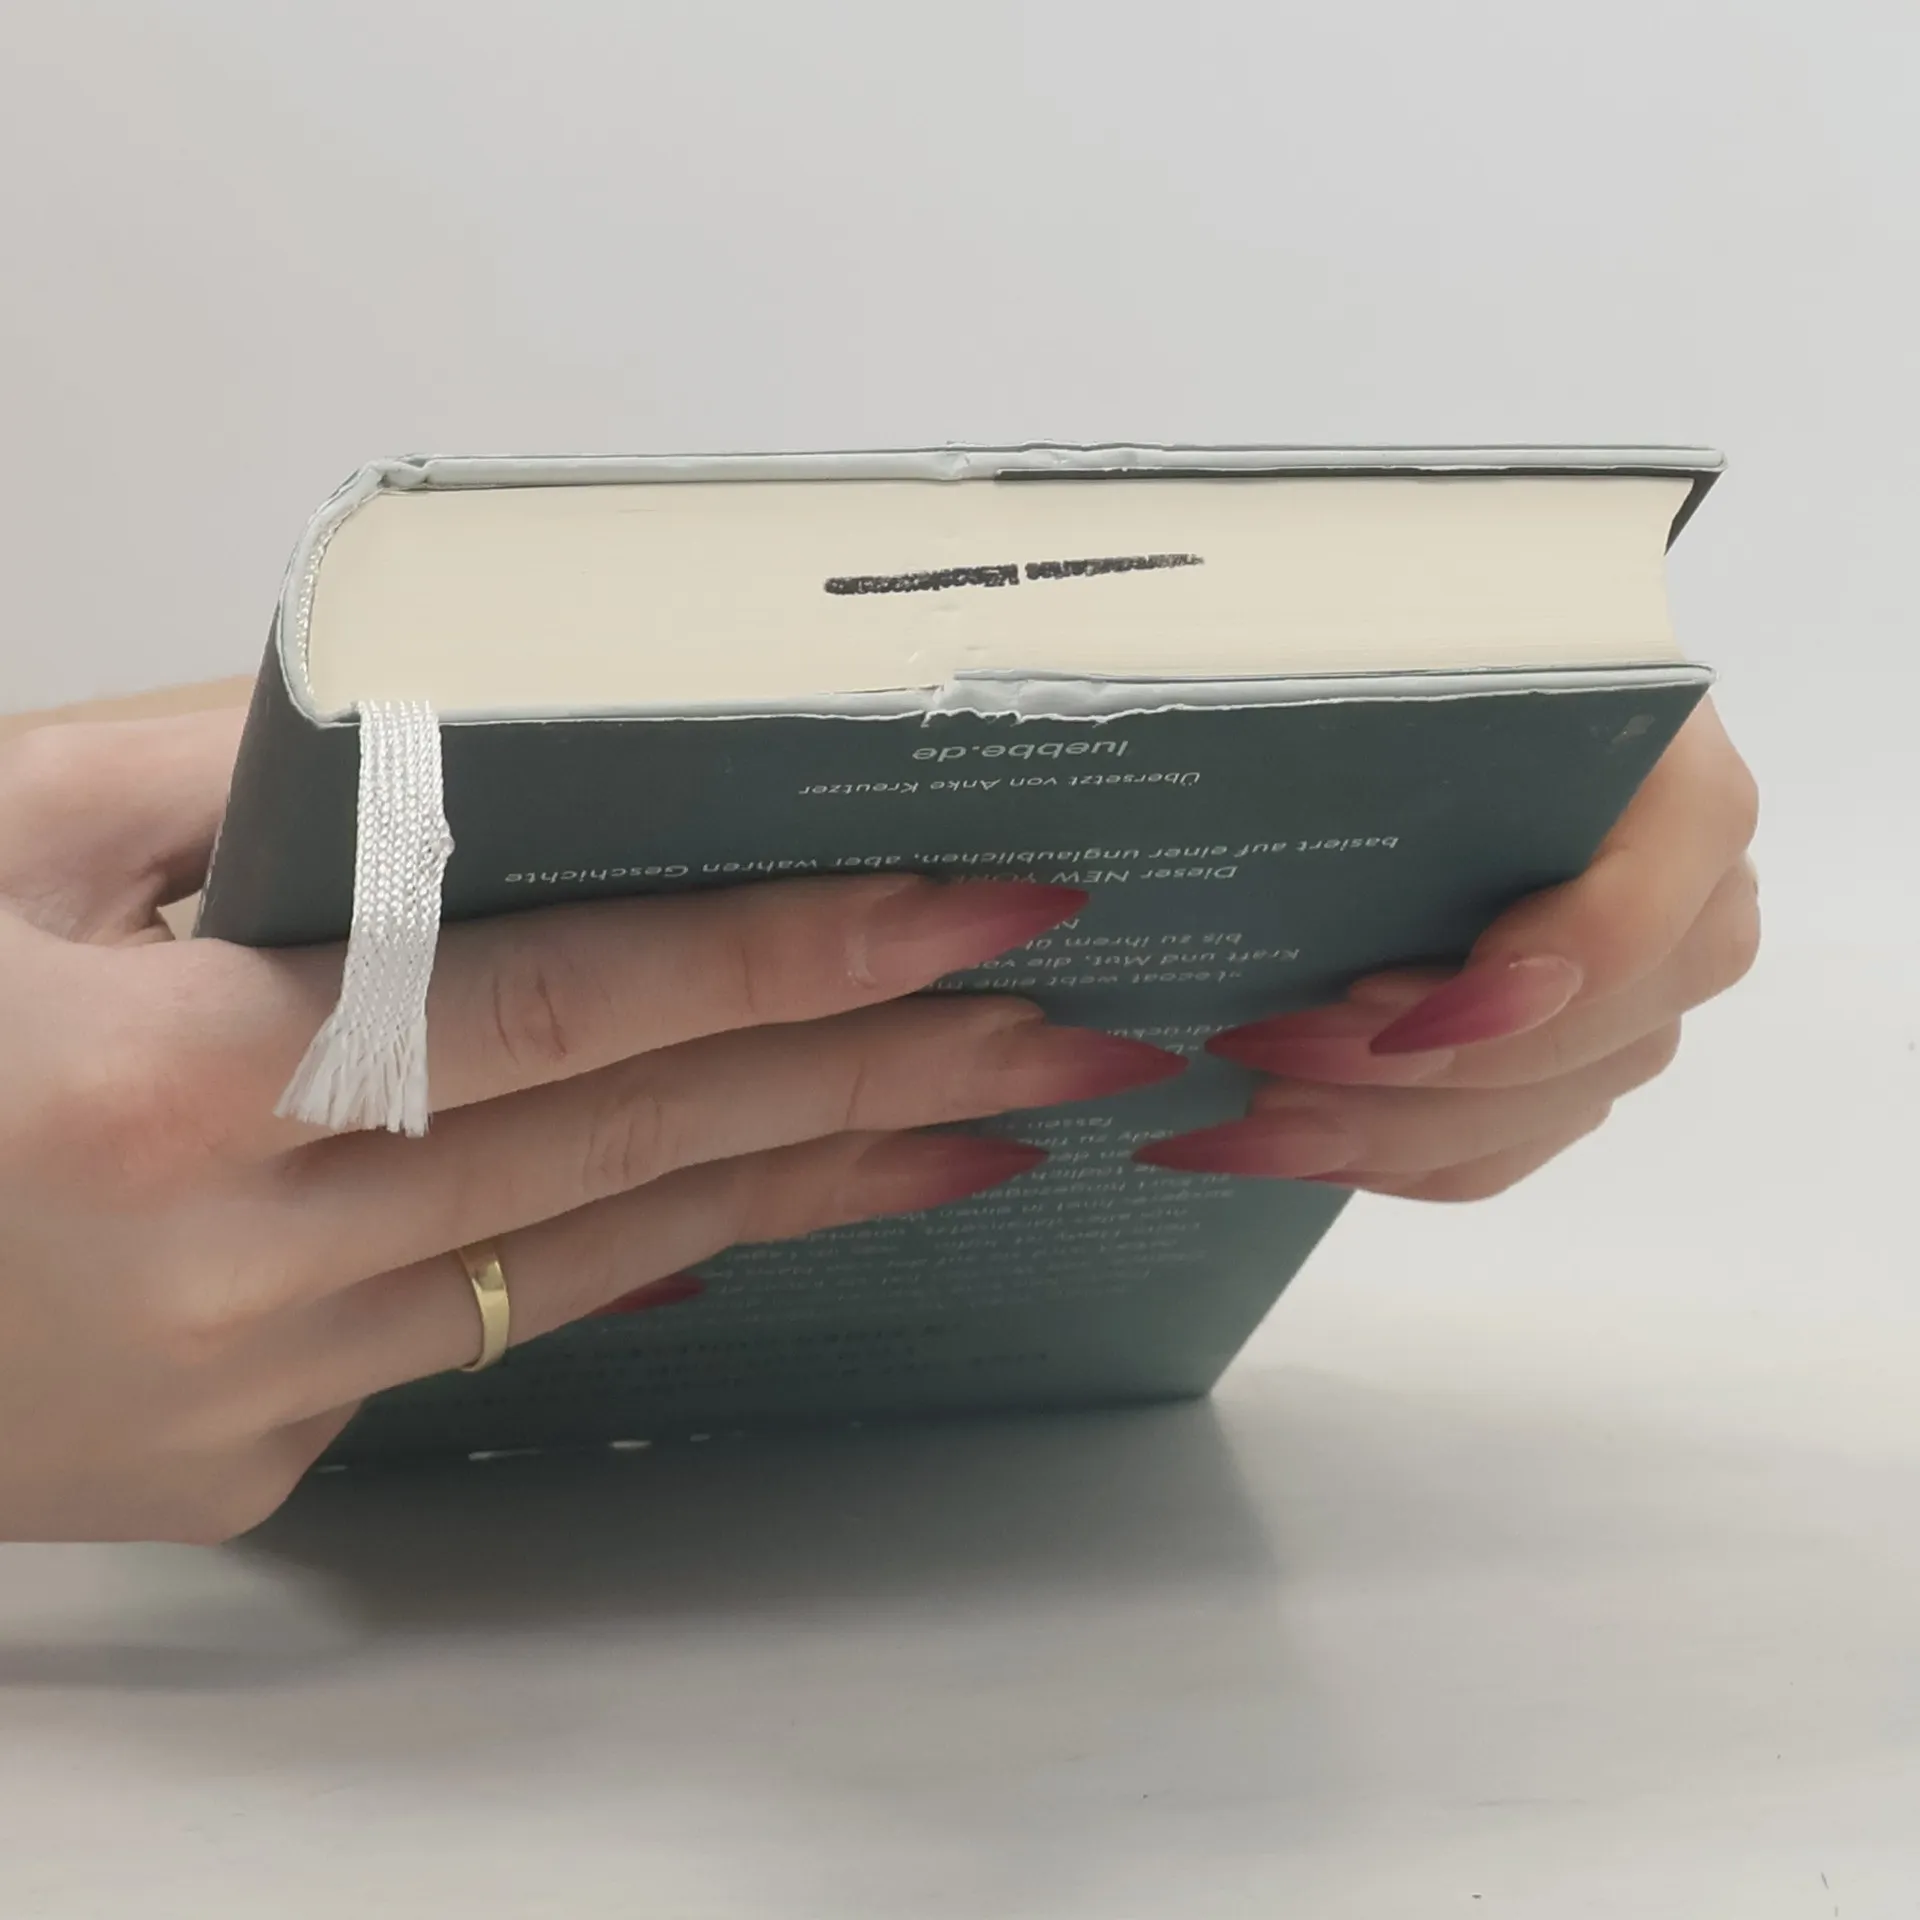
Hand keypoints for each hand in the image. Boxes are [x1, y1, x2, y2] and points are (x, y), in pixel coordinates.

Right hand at [0, 712, 1180, 1543]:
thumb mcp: (1, 831)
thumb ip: (253, 783)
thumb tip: (475, 756)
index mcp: (169, 1082)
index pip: (588, 998)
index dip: (810, 950)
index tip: (988, 913)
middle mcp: (233, 1269)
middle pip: (648, 1142)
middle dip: (890, 1074)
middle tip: (1076, 1028)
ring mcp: (249, 1398)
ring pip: (604, 1255)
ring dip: (814, 1183)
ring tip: (992, 1129)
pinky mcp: (245, 1463)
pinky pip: (493, 1329)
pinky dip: (636, 1246)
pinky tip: (762, 1198)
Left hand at [1136, 700, 1759, 1198]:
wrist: (1469, 683)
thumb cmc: (1430, 638)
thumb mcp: (1415, 633)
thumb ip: (1379, 680)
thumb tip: (1224, 719)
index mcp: (1672, 779)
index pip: (1645, 912)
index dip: (1522, 988)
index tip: (1374, 1006)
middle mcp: (1692, 893)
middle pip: (1597, 1037)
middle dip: (1416, 1078)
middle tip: (1259, 1057)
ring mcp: (1649, 983)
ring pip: (1553, 1103)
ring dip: (1393, 1133)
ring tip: (1250, 1120)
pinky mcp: (1589, 1045)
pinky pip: (1525, 1140)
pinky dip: (1415, 1160)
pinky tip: (1307, 1152)